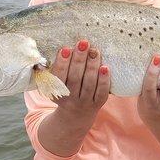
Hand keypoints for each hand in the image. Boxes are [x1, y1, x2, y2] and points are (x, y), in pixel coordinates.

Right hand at [37, 40, 109, 157]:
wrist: (74, 116)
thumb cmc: (64, 92)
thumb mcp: (53, 85)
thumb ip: (54, 70)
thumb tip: (58, 47)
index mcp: (56, 93)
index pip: (58, 77)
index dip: (62, 63)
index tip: (65, 48)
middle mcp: (70, 99)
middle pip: (75, 78)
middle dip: (79, 60)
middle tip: (83, 43)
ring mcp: (84, 102)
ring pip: (89, 83)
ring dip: (92, 66)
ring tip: (94, 51)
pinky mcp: (97, 104)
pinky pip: (101, 92)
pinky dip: (104, 80)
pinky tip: (105, 67)